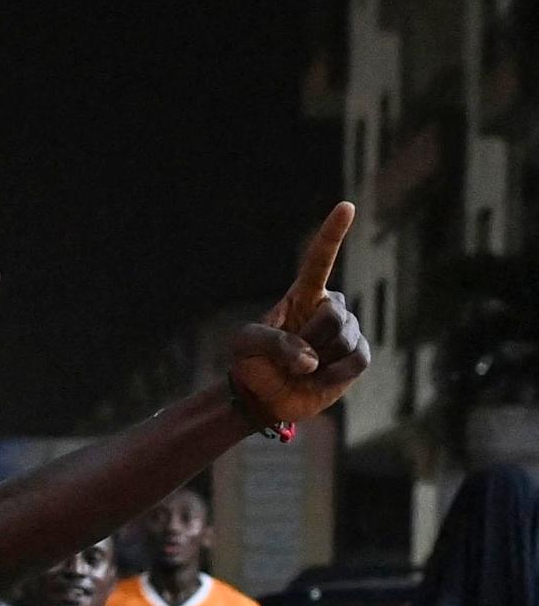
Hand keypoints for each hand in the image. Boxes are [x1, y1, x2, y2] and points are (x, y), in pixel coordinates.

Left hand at [226, 203, 370, 425]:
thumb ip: (273, 343)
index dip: (332, 234)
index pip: (319, 260)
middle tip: (292, 357)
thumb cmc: (253, 363)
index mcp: (302, 295)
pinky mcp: (358, 355)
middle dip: (308, 341)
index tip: (346, 207)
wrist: (265, 398)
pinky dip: (333, 375)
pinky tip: (318, 379)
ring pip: (345, 339)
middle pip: (332, 317)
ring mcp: (347, 330)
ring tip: (303, 368)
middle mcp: (329, 307)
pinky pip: (356, 360)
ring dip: (318, 361)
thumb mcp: (246, 345)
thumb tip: (310, 358)